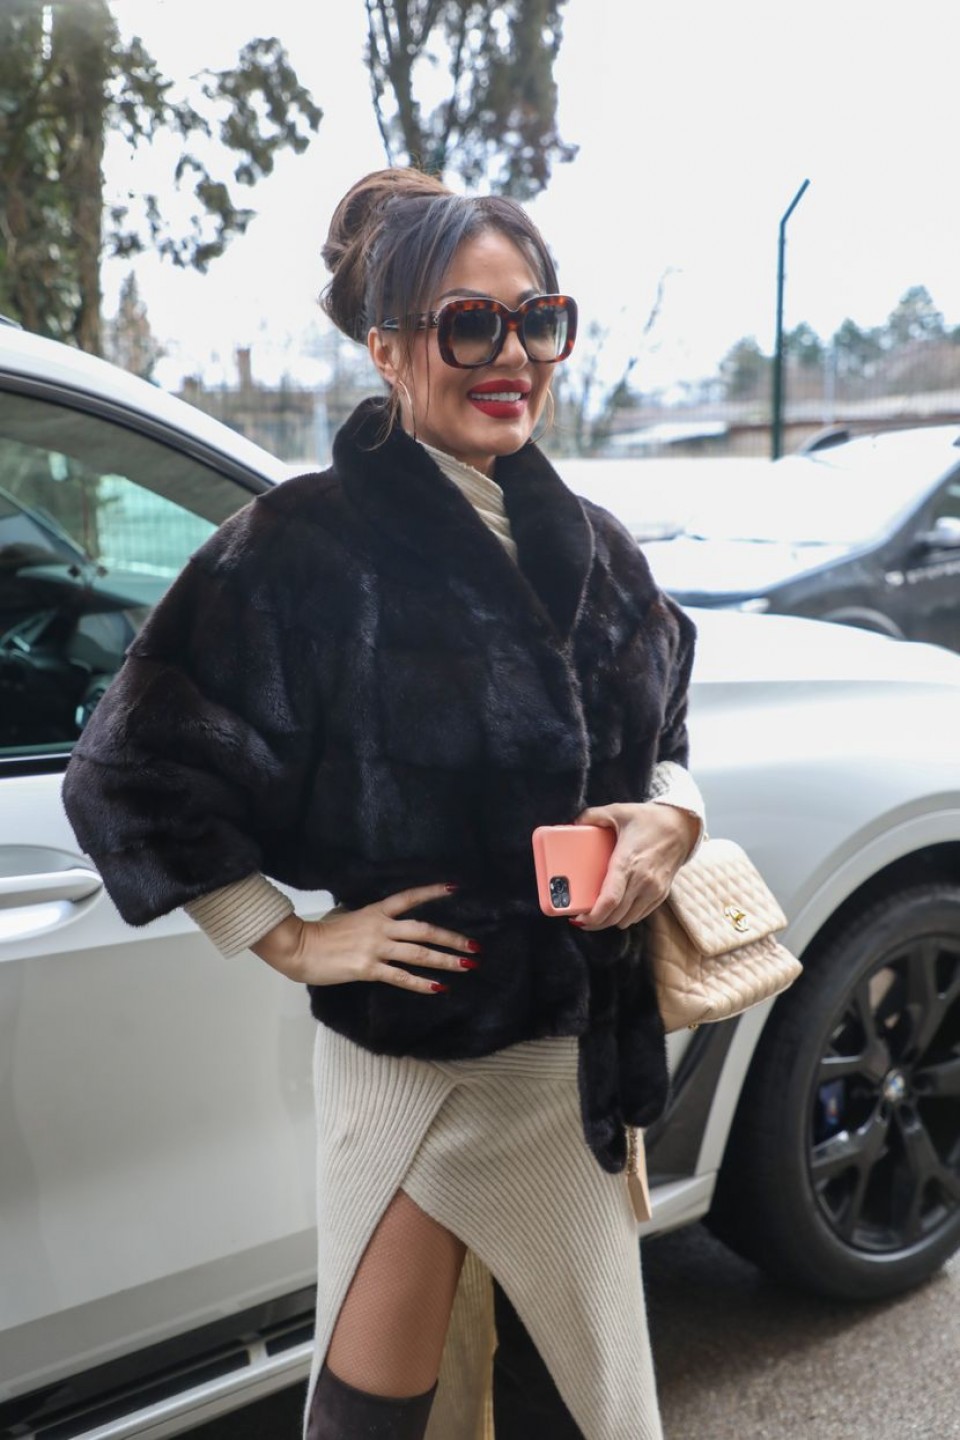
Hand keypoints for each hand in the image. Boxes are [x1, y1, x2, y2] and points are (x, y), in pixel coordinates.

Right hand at [250, 883, 479, 993]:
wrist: (299, 948)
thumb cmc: (321, 934)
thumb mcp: (349, 918)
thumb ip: (370, 922)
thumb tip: (385, 927)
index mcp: (375, 911)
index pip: (409, 898)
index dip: (432, 892)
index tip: (454, 889)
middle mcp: (381, 927)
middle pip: (425, 929)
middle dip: (452, 938)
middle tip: (474, 946)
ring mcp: (376, 948)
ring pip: (419, 953)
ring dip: (446, 960)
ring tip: (466, 965)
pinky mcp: (368, 969)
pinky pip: (401, 976)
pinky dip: (422, 984)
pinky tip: (438, 988)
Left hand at [570, 802, 698, 930]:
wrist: (682, 827)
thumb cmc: (650, 819)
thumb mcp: (619, 811)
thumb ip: (593, 816)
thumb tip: (573, 824)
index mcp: (627, 861)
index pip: (610, 899)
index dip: (593, 915)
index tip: (579, 919)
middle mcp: (642, 880)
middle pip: (615, 915)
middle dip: (596, 923)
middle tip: (581, 919)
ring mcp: (653, 890)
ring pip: (627, 919)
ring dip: (610, 921)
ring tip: (597, 915)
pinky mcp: (661, 894)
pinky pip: (639, 915)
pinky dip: (626, 917)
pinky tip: (616, 909)